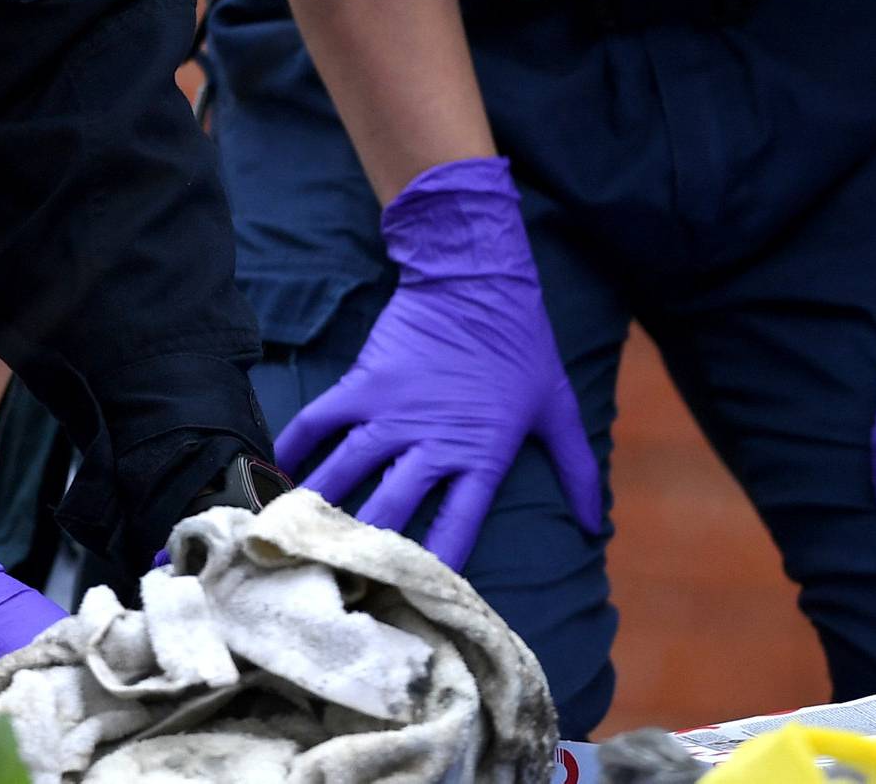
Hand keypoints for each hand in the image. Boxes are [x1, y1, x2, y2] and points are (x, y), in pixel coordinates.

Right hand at [273, 155, 601, 572]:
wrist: (476, 276)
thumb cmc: (521, 341)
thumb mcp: (557, 406)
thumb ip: (576, 467)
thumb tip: (596, 524)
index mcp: (480, 454)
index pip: (456, 527)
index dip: (436, 566)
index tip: (415, 600)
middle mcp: (431, 441)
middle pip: (392, 510)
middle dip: (367, 551)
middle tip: (341, 584)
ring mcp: (392, 411)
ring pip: (348, 471)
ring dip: (323, 508)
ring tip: (299, 544)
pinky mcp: (365, 381)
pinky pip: (321, 419)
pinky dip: (297, 446)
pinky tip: (278, 473)